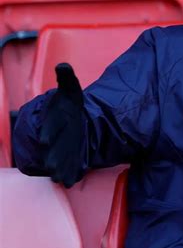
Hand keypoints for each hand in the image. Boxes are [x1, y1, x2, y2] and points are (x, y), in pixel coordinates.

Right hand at [39, 63, 85, 187]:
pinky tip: (72, 181)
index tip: (44, 140)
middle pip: (50, 149)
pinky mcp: (67, 161)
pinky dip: (70, 175)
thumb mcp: (71, 91)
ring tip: (61, 178)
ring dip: (59, 170)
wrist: (73, 123)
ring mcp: (57, 151)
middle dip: (52, 157)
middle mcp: (51, 139)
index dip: (47, 133)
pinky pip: (68, 169)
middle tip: (52, 166)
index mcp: (49, 121)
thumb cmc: (69, 106)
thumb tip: (63, 66)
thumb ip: (67, 80)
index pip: (46, 128)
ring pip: (57, 162)